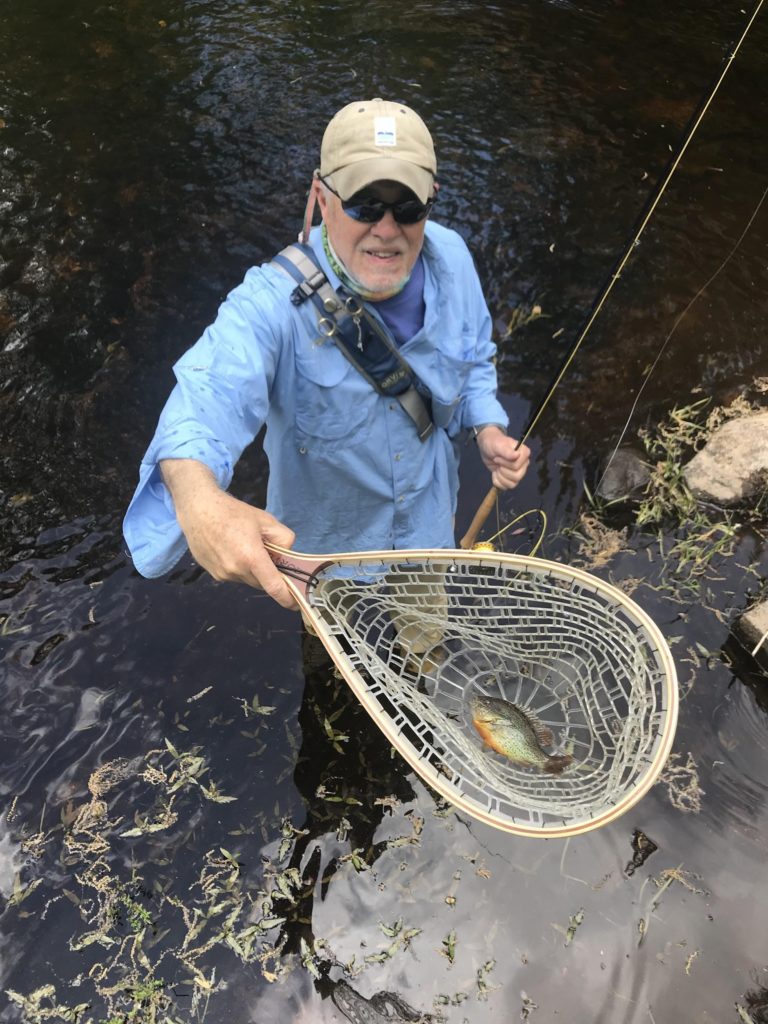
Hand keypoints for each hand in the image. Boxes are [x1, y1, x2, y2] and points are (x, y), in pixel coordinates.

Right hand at [160, 459, 298, 609]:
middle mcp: (236, 570)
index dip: (287, 598)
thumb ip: (284, 539)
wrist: (198, 509)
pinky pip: (234, 576)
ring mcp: (222, 574)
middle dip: (268, 573)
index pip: (274, 587)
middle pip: (261, 583)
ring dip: (252, 570)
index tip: (295, 604)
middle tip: (267, 553)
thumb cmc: (232, 512)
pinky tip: (231, 549)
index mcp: (251, 557)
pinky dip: (238, 567)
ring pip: (247, 579)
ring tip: (244, 546)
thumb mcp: (266, 520)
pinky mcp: (213, 574)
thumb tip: (286, 556)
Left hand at [475, 427, 530, 489]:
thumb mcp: (498, 446)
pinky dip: (498, 482)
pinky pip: (507, 487)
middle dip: (503, 471)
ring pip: (513, 484)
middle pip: (517, 476)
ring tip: (497, 468)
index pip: (517, 466)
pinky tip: (495, 473)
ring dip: (500, 477)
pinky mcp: (512, 478)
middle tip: (497, 462)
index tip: (498, 457)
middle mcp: (524, 463)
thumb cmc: (494, 443)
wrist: (487, 448)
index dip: (505, 463)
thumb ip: (507, 451)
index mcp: (524, 453)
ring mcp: (519, 472)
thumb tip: (517, 456)